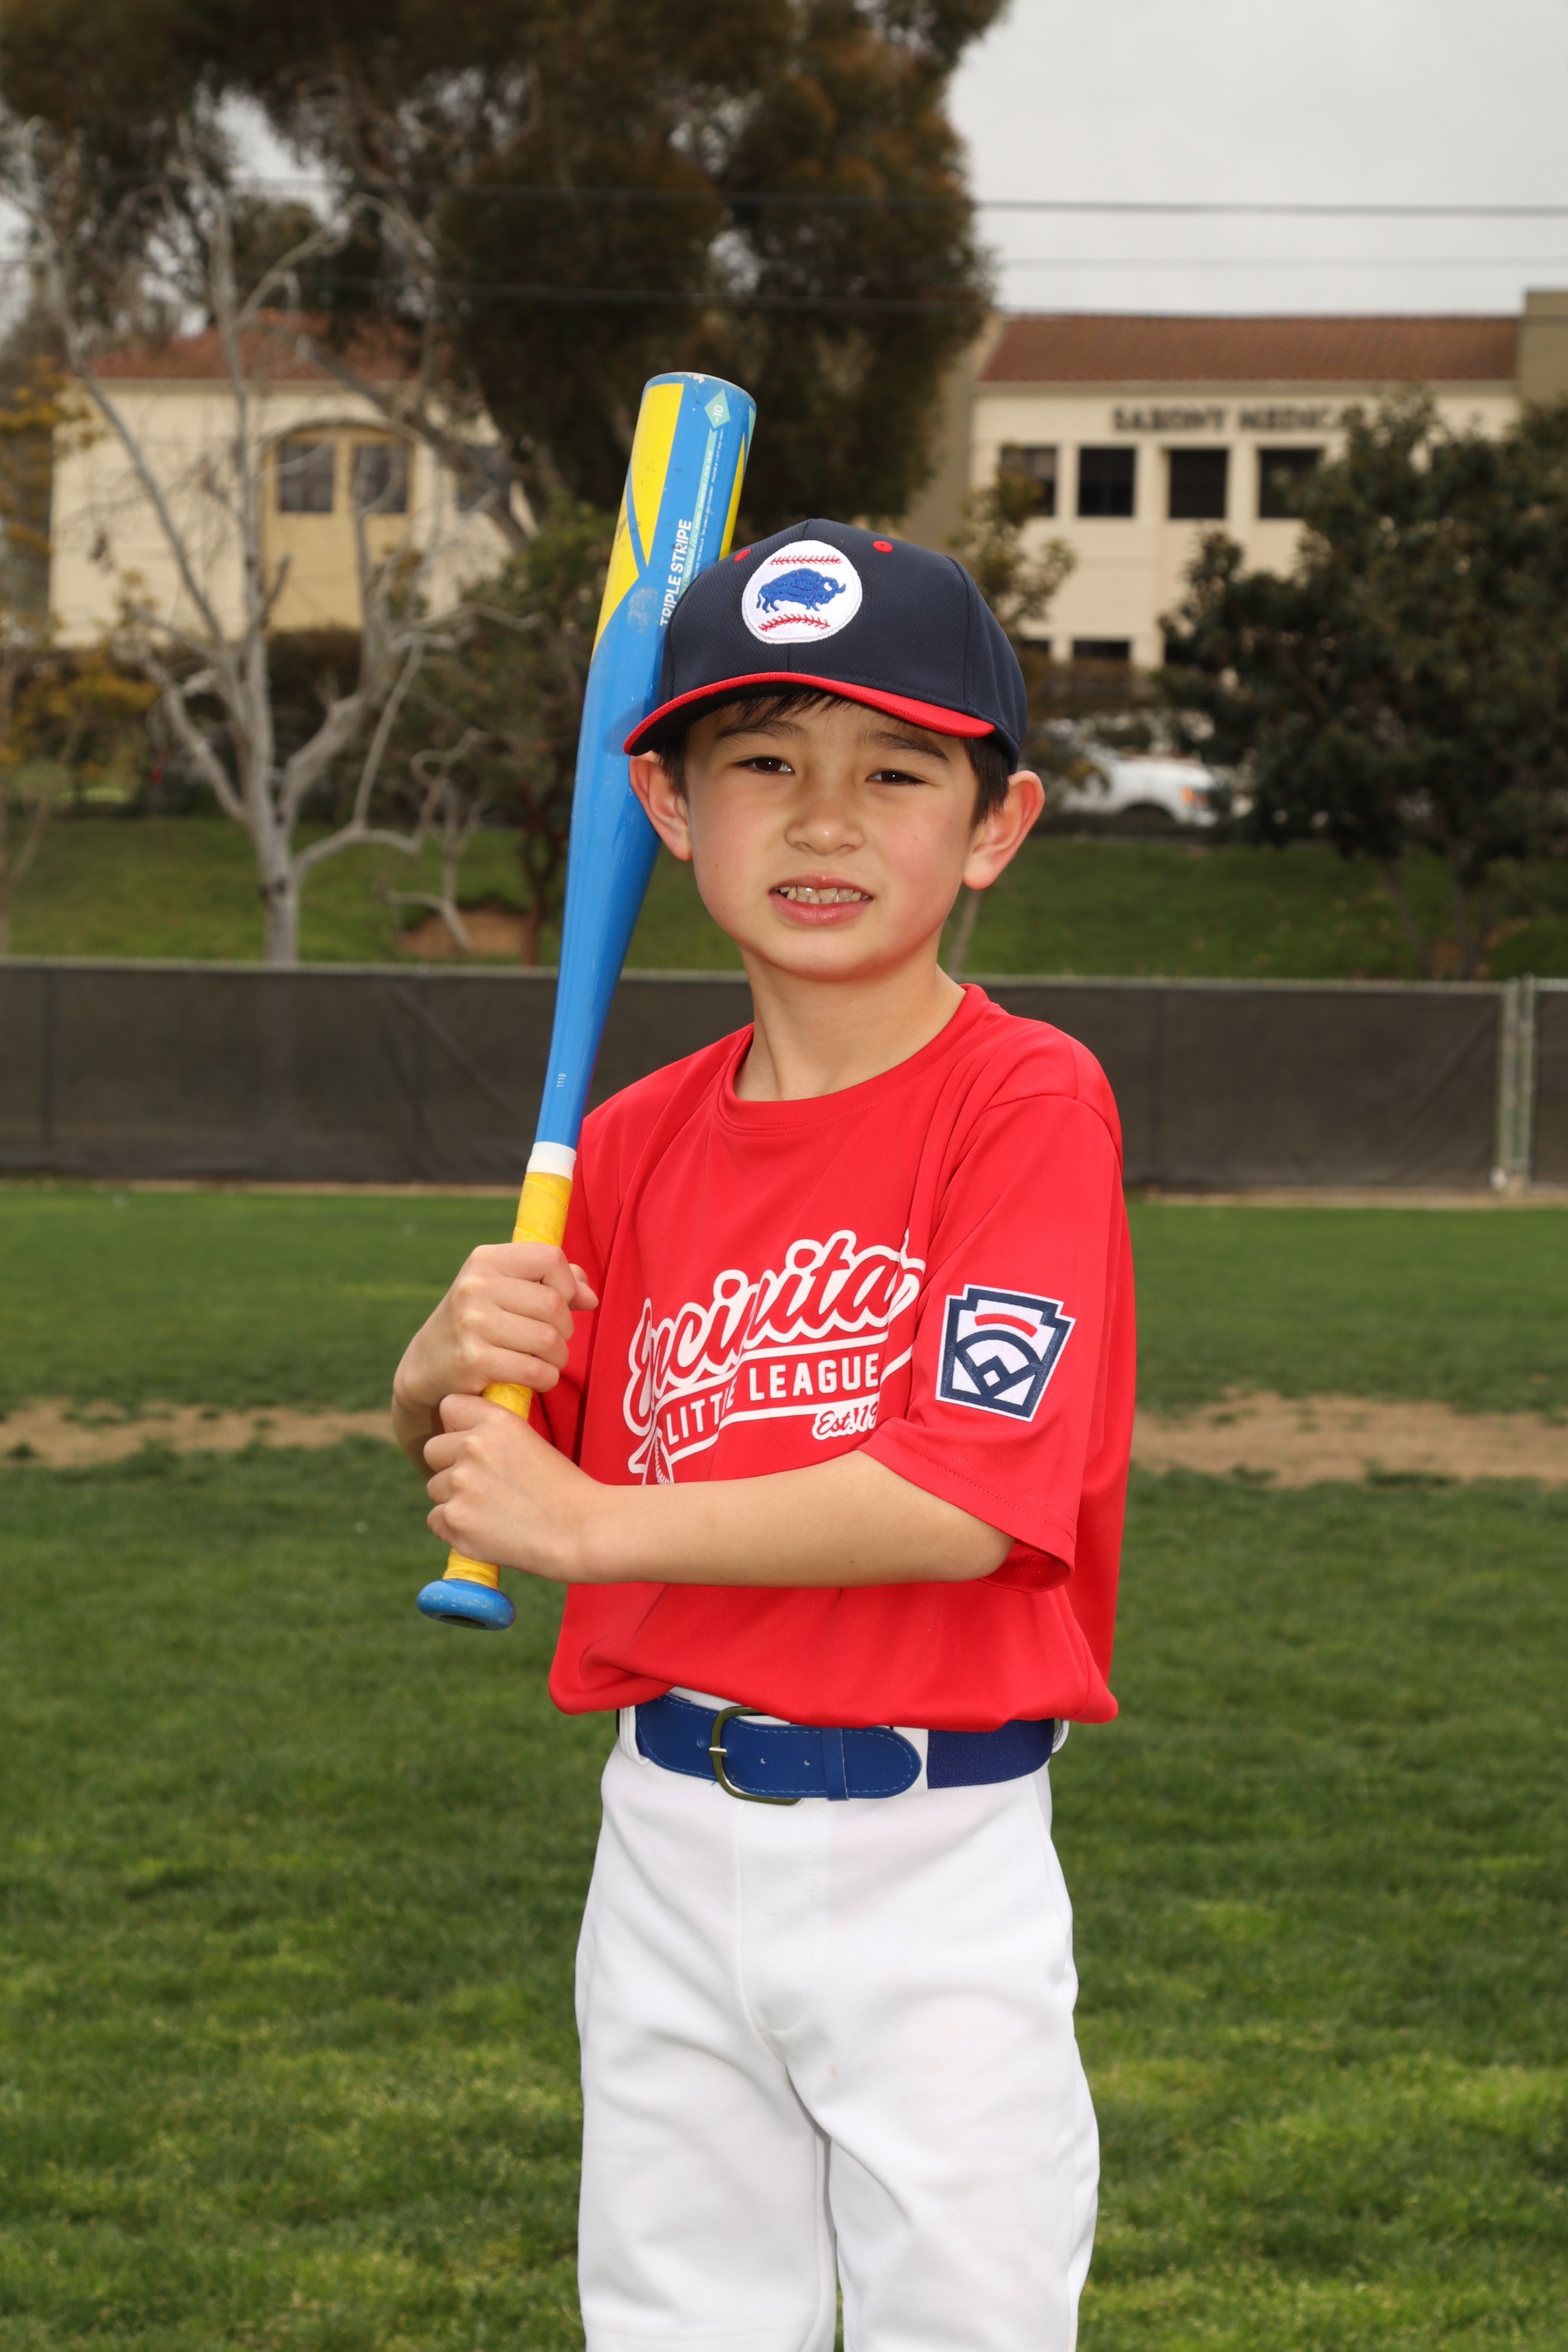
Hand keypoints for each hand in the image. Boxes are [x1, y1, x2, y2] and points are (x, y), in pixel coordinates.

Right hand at [392, 1243, 597, 1464]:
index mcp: (485, 1260)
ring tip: (544, 1361)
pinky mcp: (473, 1361)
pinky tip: (535, 1378)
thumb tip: (590, 1296)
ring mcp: (472, 1324)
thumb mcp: (504, 1289)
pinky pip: (536, 1372)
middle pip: (554, 1304)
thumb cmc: (478, 1323)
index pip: (551, 1258)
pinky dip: (545, 1379)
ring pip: (549, 1340)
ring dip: (557, 1358)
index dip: (569, 1284)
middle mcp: (475, 1286)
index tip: (562, 1303)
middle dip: (564, 1329)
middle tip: (551, 1341)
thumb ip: (551, 1281)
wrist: (427, 1366)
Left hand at [422, 1392, 599, 1580]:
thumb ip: (493, 1435)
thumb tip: (462, 1439)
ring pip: (435, 1488)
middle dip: (450, 1465)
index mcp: (496, 1420)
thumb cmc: (563, 1490)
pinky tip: (485, 1531)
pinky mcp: (454, 1520)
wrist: (580, 1531)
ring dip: (454, 1499)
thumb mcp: (531, 1442)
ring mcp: (460, 1484)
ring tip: (492, 1511)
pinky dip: (454, 1528)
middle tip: (483, 1485)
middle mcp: (473, 1446)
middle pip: (433, 1450)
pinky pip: (436, 1520)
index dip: (458, 1426)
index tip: (473, 1444)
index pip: (449, 1406)